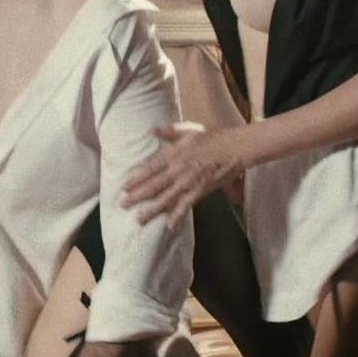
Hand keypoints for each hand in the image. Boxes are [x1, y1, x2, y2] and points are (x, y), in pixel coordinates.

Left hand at [119, 121, 245, 228]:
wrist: (235, 148)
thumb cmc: (213, 137)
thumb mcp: (189, 130)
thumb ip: (169, 132)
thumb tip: (151, 130)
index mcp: (174, 154)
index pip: (150, 168)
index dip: (136, 178)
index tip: (123, 186)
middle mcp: (178, 170)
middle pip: (154, 185)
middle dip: (137, 196)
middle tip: (122, 205)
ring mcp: (188, 182)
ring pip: (166, 198)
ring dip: (152, 210)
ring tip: (139, 219)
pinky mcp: (200, 191)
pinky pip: (186, 206)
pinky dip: (178, 216)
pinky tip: (169, 226)